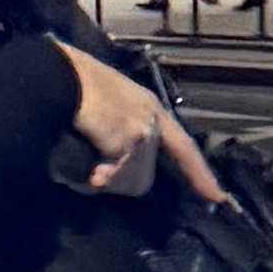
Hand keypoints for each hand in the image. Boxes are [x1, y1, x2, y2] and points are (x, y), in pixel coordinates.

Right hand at [56, 46, 221, 202]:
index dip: (198, 173)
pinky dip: (96, 180)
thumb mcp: (100, 106)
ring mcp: (143, 130)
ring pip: (130, 182)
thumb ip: (111, 134)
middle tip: (92, 172)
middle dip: (119, 180)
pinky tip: (83, 167)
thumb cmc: (67, 83)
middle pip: (145, 176)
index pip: (182, 147)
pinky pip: (114, 179)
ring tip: (81, 162)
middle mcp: (152, 118)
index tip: (217, 197)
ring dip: (105, 180)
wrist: (55, 74)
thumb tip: (102, 171)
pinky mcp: (130, 140)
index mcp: (147, 106)